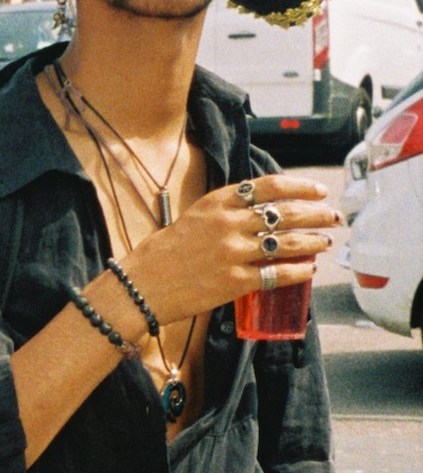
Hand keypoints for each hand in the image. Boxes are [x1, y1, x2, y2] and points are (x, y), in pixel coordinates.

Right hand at [122, 173, 338, 323]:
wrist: (141, 286)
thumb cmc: (164, 253)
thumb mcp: (195, 217)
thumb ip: (227, 212)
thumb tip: (262, 212)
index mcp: (218, 202)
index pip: (270, 186)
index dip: (300, 187)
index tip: (317, 190)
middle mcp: (229, 224)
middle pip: (286, 213)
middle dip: (316, 214)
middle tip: (331, 217)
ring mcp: (233, 254)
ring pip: (288, 243)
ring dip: (313, 242)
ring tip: (325, 241)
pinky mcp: (235, 282)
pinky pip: (277, 275)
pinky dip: (297, 272)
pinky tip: (307, 270)